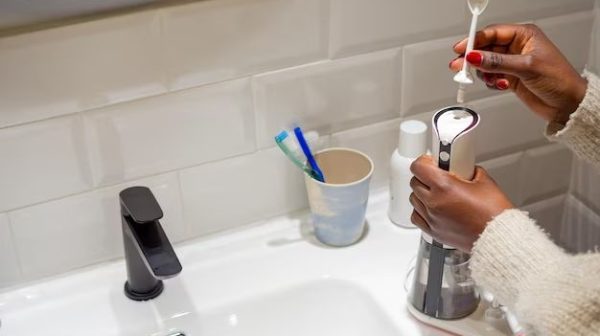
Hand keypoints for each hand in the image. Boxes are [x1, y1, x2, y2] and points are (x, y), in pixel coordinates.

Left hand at [409, 155, 513, 251]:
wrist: (498, 238)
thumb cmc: (494, 214)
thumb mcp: (485, 182)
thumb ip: (470, 171)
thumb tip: (465, 168)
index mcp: (444, 187)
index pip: (418, 167)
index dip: (424, 161)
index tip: (431, 161)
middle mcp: (434, 202)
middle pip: (415, 182)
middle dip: (424, 176)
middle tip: (437, 176)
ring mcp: (432, 218)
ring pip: (414, 199)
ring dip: (422, 193)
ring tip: (437, 192)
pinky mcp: (433, 231)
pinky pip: (416, 216)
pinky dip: (421, 210)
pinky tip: (432, 207)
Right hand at [449, 24, 586, 124]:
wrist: (567, 104)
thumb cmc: (559, 80)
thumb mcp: (526, 67)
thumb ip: (498, 62)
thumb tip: (476, 56)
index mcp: (525, 35)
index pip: (493, 33)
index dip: (475, 40)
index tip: (461, 49)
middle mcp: (517, 47)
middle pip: (486, 48)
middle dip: (474, 58)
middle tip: (460, 66)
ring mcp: (512, 63)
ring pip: (486, 63)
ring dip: (484, 73)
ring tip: (491, 79)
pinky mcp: (510, 77)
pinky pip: (491, 76)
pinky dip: (490, 82)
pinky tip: (499, 85)